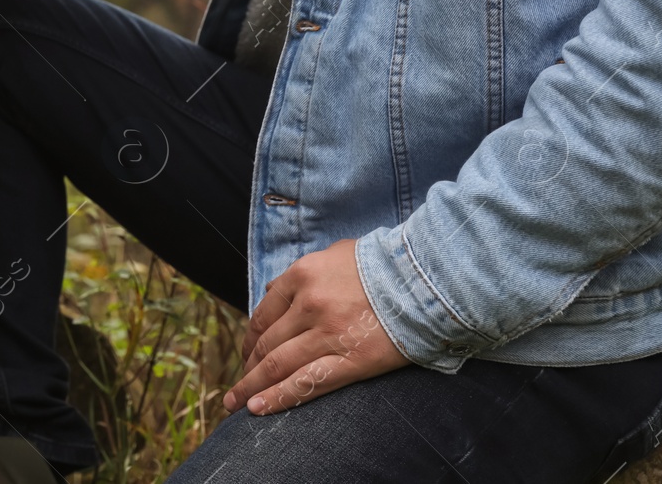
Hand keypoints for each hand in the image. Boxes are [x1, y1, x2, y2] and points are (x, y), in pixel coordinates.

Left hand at [223, 239, 408, 415]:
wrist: (426, 279)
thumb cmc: (383, 263)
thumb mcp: (334, 253)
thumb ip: (302, 272)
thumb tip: (273, 289)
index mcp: (302, 276)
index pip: (263, 313)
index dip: (250, 337)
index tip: (245, 352)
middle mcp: (308, 305)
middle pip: (266, 342)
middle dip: (247, 366)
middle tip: (237, 383)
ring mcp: (328, 335)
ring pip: (278, 366)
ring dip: (252, 386)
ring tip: (235, 404)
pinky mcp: (352, 362)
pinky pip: (307, 384)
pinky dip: (279, 397)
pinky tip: (259, 407)